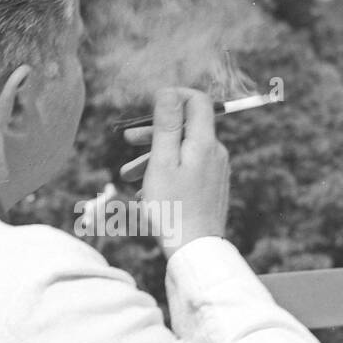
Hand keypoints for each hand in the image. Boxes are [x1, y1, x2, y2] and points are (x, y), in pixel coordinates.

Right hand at [129, 88, 229, 258]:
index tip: (151, 105)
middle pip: (186, 128)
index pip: (197, 101)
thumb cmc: (173, 208)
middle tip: (127, 141)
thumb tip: (169, 91)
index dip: (174, 96)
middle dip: (154, 132)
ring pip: (183, 153)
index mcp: (204, 143)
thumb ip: (166, 124)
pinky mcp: (212, 189)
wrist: (195, 251)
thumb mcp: (161, 162)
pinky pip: (188, 171)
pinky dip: (166, 174)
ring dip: (154, 158)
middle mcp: (215, 153)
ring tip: (128, 176)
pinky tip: (145, 193)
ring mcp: (215, 172)